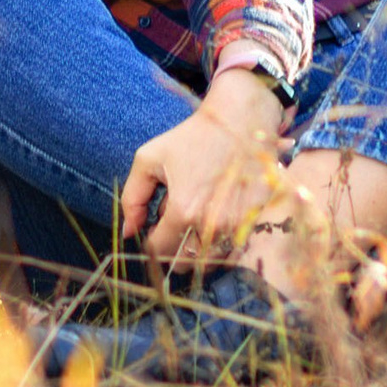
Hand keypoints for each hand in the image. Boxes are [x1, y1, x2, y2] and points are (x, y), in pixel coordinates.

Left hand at [120, 70, 287, 273]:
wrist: (240, 123)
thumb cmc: (191, 138)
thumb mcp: (150, 159)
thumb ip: (133, 199)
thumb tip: (129, 231)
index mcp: (184, 210)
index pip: (159, 250)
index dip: (151, 242)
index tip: (153, 230)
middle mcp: (213, 225)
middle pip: (185, 263)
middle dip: (174, 247)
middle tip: (176, 221)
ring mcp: (238, 227)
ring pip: (210, 261)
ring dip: (198, 247)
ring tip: (197, 217)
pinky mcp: (258, 224)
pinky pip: (234, 251)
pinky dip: (222, 243)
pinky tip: (217, 218)